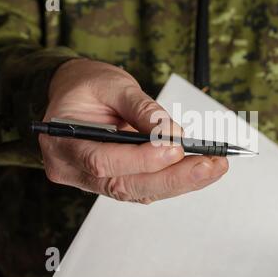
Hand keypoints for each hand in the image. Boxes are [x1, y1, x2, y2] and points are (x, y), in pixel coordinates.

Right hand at [39, 59, 227, 202]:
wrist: (77, 94)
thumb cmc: (88, 85)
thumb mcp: (112, 84)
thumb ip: (141, 109)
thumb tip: (174, 134)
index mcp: (63, 144)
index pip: (101, 161)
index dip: (141, 158)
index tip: (176, 148)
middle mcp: (74, 171)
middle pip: (124, 186)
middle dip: (172, 178)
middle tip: (210, 165)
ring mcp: (94, 181)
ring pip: (139, 192)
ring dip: (181, 182)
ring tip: (214, 167)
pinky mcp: (115, 180)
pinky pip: (145, 188)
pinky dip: (174, 180)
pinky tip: (200, 169)